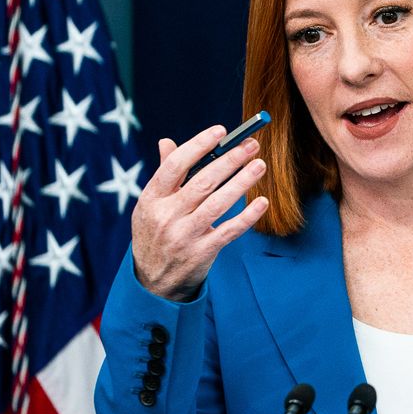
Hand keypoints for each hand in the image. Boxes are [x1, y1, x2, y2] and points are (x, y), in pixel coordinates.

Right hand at [131, 124, 269, 301]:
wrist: (153, 282)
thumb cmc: (155, 234)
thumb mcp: (150, 205)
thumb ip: (163, 175)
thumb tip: (167, 142)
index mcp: (151, 198)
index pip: (174, 165)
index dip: (198, 145)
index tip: (221, 132)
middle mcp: (166, 216)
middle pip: (202, 182)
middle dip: (229, 161)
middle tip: (251, 146)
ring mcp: (184, 236)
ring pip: (218, 204)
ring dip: (242, 182)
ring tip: (260, 166)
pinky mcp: (202, 252)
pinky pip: (229, 231)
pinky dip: (247, 216)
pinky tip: (262, 202)